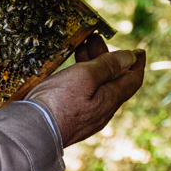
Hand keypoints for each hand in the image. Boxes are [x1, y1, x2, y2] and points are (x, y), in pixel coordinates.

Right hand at [24, 36, 145, 147]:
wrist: (32, 131)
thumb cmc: (58, 101)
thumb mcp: (85, 76)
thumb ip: (108, 66)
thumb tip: (130, 58)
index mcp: (110, 100)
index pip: (132, 79)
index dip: (136, 63)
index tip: (138, 51)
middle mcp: (102, 111)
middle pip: (112, 81)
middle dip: (107, 58)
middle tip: (94, 39)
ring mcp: (86, 117)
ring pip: (96, 88)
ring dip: (92, 66)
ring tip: (79, 49)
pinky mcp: (70, 120)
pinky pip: (83, 96)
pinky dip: (81, 79)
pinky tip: (69, 73)